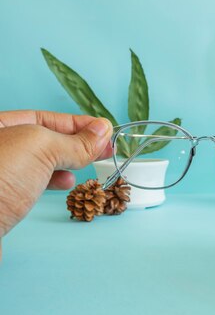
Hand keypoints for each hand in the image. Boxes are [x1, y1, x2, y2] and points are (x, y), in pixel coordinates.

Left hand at [0, 110, 112, 252]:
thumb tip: (101, 131)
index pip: (45, 117)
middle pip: (45, 138)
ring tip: (88, 164)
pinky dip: (55, 179)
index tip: (103, 130)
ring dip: (68, 162)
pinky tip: (66, 182)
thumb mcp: (41, 148)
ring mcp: (1, 173)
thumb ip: (74, 141)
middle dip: (76, 142)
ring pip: (42, 161)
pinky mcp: (5, 197)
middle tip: (104, 148)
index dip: (78, 123)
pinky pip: (35, 180)